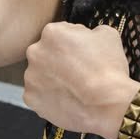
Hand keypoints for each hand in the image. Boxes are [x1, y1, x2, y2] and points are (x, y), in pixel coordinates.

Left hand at [22, 22, 139, 138]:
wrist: (105, 107)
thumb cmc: (108, 68)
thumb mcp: (109, 35)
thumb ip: (91, 31)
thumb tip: (86, 37)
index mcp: (52, 32)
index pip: (61, 33)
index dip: (75, 43)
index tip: (84, 54)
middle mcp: (35, 52)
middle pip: (47, 52)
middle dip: (59, 60)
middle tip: (78, 71)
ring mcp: (30, 77)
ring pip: (41, 74)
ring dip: (53, 78)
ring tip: (73, 88)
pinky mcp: (30, 99)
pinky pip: (39, 94)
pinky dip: (50, 96)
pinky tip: (67, 99)